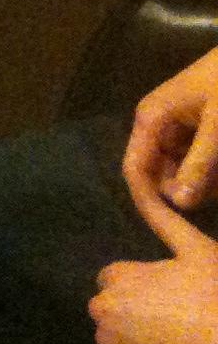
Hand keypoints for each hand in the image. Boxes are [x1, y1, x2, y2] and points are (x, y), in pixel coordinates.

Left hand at [90, 220, 217, 343]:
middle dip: (136, 309)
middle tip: (179, 316)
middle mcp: (104, 312)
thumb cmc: (217, 297)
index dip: (143, 282)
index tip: (172, 290)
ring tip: (179, 336)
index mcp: (117, 279)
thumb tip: (137, 178)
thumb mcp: (197, 249)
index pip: (114, 276)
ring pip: (119, 335)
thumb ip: (163, 219)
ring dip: (137, 335)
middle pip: (113, 307)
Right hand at [127, 47, 217, 226]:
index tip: (171, 223)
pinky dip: (208, 171)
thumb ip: (200, 163)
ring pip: (178, 169)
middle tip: (214, 196)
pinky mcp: (191, 130)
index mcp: (150, 120)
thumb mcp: (217, 125)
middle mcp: (154, 125)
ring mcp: (173, 128)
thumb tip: (180, 204)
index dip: (147, 197)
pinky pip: (192, 159)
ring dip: (200, 181)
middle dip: (184, 190)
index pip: (135, 167)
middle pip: (158, 172)